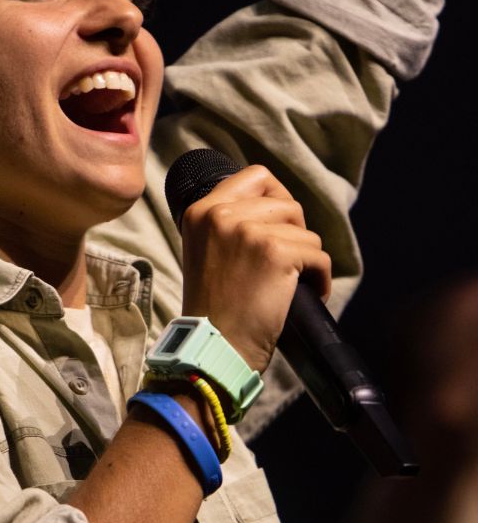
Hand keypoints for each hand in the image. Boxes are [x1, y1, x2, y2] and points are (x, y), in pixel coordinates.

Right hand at [180, 164, 331, 372]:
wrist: (215, 346)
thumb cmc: (215, 308)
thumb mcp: (206, 251)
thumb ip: (229, 224)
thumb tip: (275, 208)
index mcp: (201, 211)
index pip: (255, 176)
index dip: (277, 197)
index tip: (281, 225)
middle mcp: (221, 214)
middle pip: (286, 203)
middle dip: (295, 233)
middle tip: (287, 263)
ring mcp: (248, 231)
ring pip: (306, 231)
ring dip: (307, 258)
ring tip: (294, 283)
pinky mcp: (275, 253)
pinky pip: (318, 256)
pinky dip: (320, 278)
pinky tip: (309, 294)